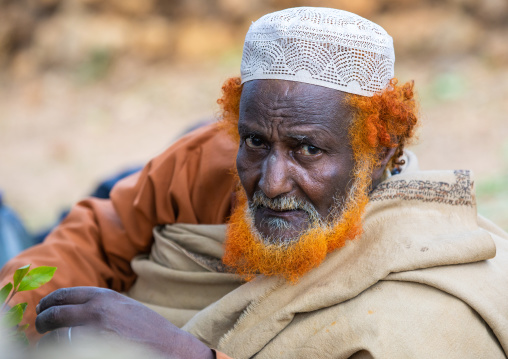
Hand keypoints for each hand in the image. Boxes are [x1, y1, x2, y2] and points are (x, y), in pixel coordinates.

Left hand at [35, 287, 213, 358]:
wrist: (169, 347)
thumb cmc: (149, 329)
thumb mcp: (125, 306)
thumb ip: (102, 304)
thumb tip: (76, 308)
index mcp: (104, 297)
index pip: (65, 294)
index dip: (49, 301)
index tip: (42, 308)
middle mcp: (96, 311)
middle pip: (55, 313)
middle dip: (42, 321)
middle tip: (39, 326)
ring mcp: (94, 333)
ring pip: (55, 337)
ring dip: (46, 342)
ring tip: (44, 345)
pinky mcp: (94, 350)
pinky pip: (66, 351)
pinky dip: (60, 353)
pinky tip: (62, 353)